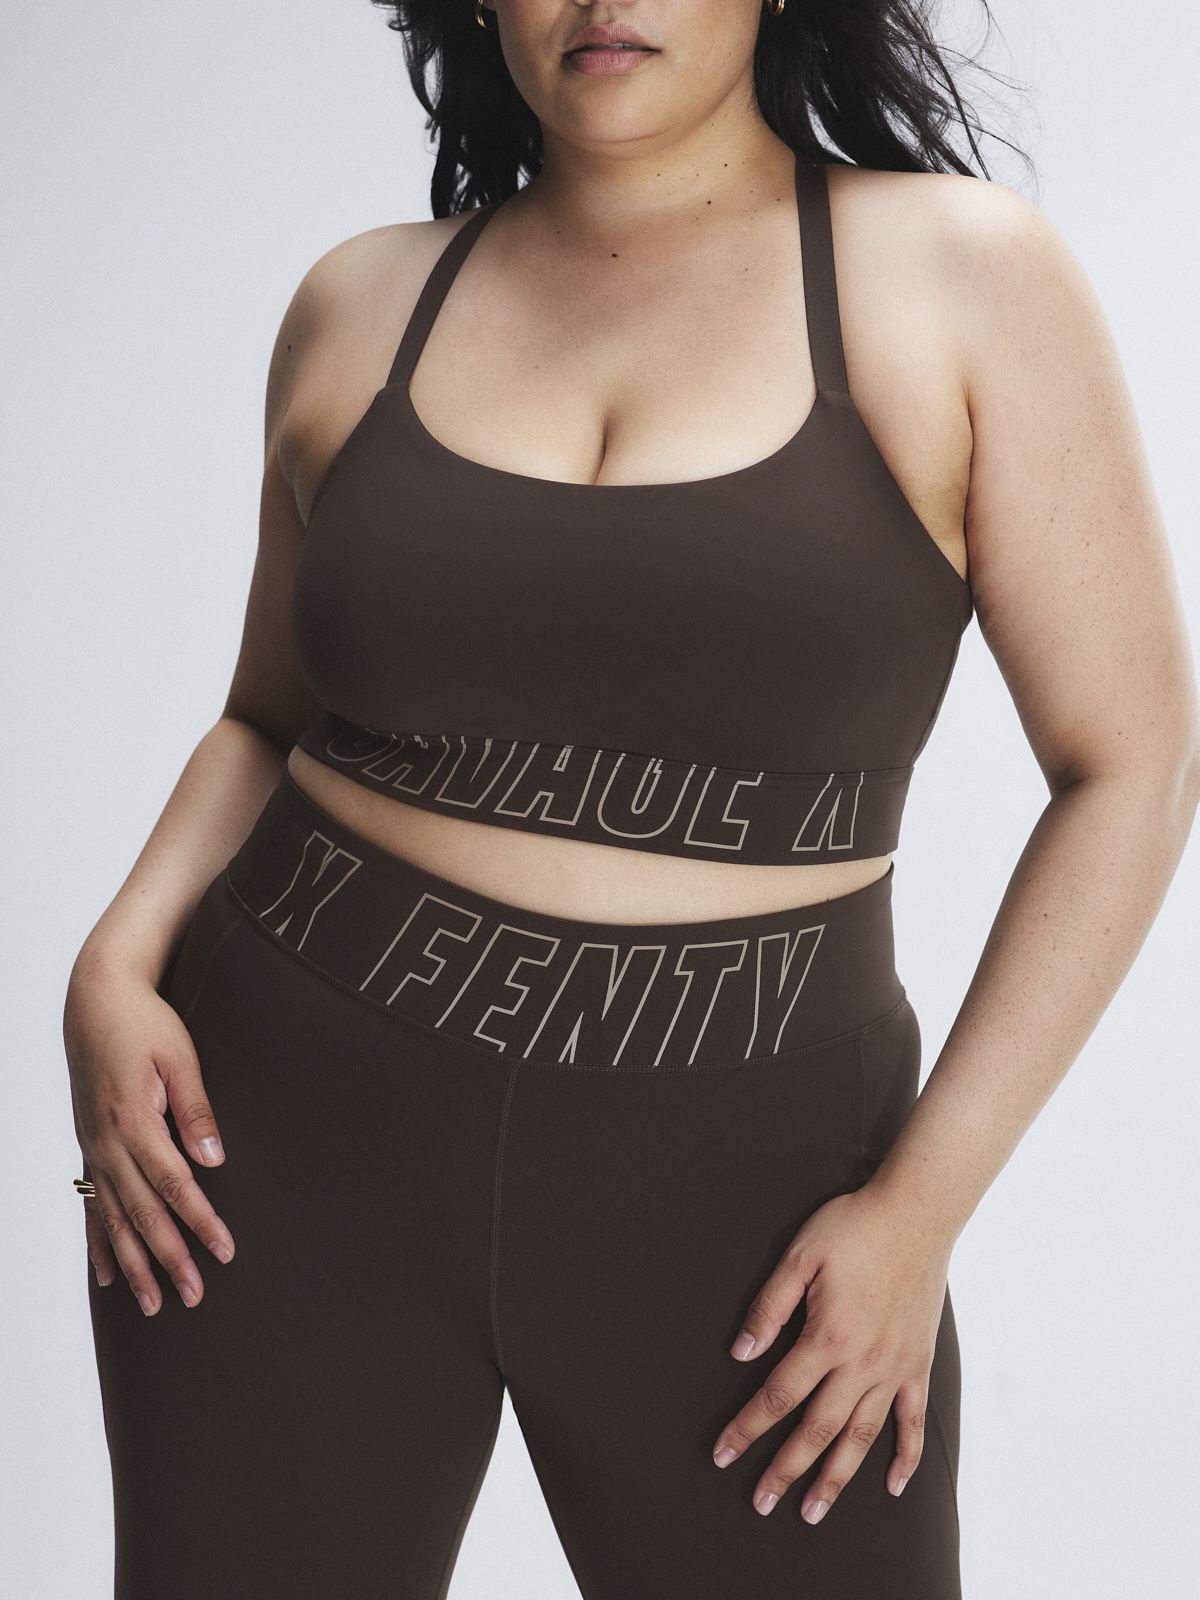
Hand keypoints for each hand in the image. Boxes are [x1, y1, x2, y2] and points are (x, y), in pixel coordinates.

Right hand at [64, 949, 233, 1312]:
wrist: (94, 1000)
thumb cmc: (143, 1022)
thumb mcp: (179, 1056)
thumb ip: (196, 1109)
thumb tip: (214, 1159)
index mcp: (135, 1120)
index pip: (175, 1185)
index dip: (200, 1222)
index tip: (225, 1252)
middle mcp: (108, 1141)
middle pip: (143, 1213)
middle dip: (169, 1259)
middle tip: (194, 1296)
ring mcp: (93, 1146)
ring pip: (114, 1219)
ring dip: (134, 1264)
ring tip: (152, 1305)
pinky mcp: (89, 1145)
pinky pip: (91, 1205)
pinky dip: (99, 1243)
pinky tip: (108, 1275)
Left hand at [712, 1181, 950, 1522]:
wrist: (916, 1213)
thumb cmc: (853, 1227)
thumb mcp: (798, 1256)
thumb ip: (769, 1307)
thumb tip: (740, 1351)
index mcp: (827, 1337)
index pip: (778, 1396)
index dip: (747, 1428)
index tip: (723, 1453)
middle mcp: (862, 1363)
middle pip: (817, 1431)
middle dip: (785, 1470)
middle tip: (760, 1502)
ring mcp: (894, 1368)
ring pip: (861, 1437)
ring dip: (836, 1478)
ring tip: (814, 1511)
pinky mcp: (918, 1363)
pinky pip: (913, 1420)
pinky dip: (905, 1456)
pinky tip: (893, 1486)